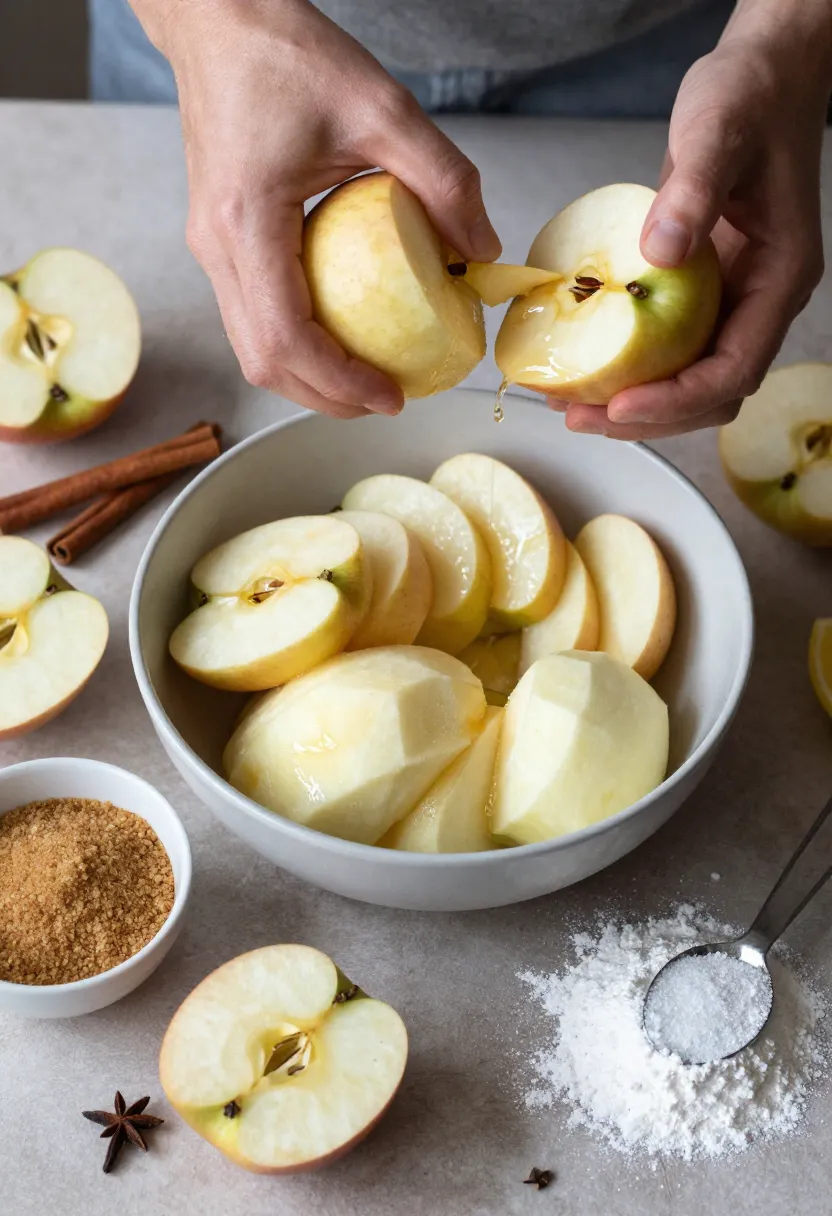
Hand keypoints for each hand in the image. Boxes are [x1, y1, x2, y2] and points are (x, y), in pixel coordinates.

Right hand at [131, 0, 499, 417]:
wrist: (220, 21)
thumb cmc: (291, 55)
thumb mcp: (385, 107)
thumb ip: (444, 180)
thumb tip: (484, 250)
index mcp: (247, 222)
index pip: (287, 337)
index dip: (340, 382)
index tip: (391, 395)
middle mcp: (216, 246)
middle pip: (262, 359)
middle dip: (325, 396)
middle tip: (386, 400)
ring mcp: (210, 248)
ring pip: (251, 347)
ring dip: (308, 377)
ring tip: (366, 381)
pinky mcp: (217, 242)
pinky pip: (252, 316)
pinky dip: (296, 343)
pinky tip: (342, 337)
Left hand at [558, 1, 830, 439]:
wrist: (760, 79)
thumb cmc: (749, 99)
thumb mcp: (718, 133)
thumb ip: (693, 191)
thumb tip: (660, 255)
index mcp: (779, 279)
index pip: (734, 368)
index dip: (679, 399)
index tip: (620, 406)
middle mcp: (759, 301)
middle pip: (711, 392)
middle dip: (648, 416)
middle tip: (579, 417)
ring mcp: (730, 299)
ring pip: (688, 378)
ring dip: (633, 402)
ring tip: (569, 404)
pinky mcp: (699, 291)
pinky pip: (665, 347)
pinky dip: (625, 364)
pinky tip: (577, 361)